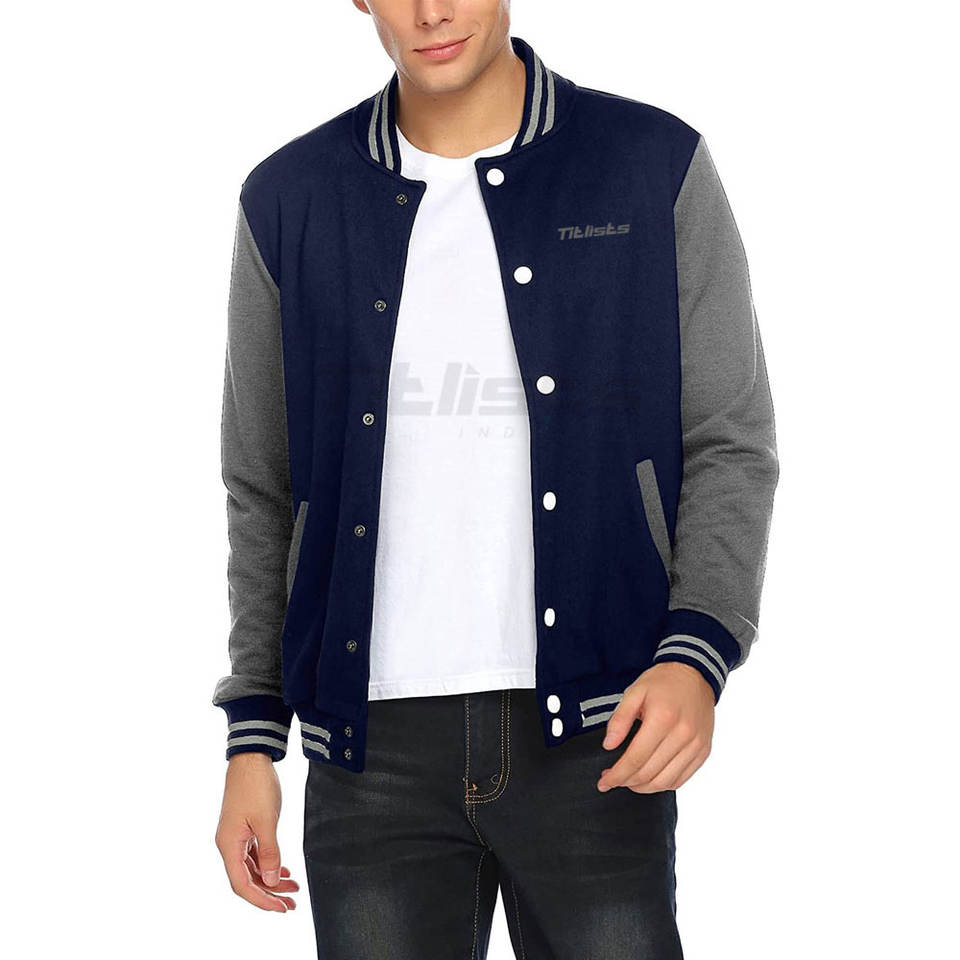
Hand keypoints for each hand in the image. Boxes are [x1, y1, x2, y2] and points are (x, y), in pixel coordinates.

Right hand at [215, 752, 298, 911]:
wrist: (252, 758)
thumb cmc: (256, 785)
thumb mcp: (266, 820)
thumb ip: (269, 852)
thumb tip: (270, 880)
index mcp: (229, 845)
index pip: (242, 884)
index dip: (261, 899)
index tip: (281, 907)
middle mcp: (229, 844)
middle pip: (247, 879)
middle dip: (269, 893)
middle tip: (291, 904)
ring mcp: (236, 836)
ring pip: (252, 867)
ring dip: (271, 879)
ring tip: (293, 887)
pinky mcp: (244, 828)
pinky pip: (254, 854)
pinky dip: (268, 864)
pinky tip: (282, 869)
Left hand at [597, 662, 713, 792]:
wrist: (694, 674)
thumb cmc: (662, 682)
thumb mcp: (634, 692)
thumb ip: (619, 719)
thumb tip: (608, 746)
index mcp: (663, 719)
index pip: (635, 759)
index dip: (617, 775)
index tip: (603, 782)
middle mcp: (683, 735)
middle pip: (649, 773)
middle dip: (626, 782)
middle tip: (612, 779)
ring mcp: (696, 745)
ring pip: (665, 782)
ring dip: (643, 787)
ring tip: (629, 781)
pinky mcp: (703, 751)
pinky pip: (681, 779)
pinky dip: (662, 784)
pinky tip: (649, 778)